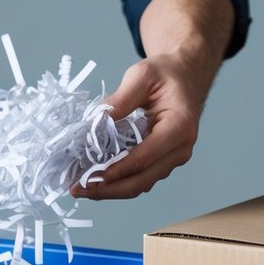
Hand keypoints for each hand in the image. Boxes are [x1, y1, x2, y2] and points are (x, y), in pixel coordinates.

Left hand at [71, 53, 206, 199]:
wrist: (185, 77)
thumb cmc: (166, 74)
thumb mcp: (142, 75)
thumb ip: (121, 98)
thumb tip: (96, 122)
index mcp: (179, 127)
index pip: (144, 157)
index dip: (116, 170)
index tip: (91, 177)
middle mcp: (180, 149)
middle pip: (142, 180)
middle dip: (108, 189)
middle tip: (78, 189)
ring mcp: (173, 158)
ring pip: (141, 184)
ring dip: (111, 190)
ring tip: (81, 188)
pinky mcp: (164, 162)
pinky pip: (140, 178)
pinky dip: (118, 182)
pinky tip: (96, 180)